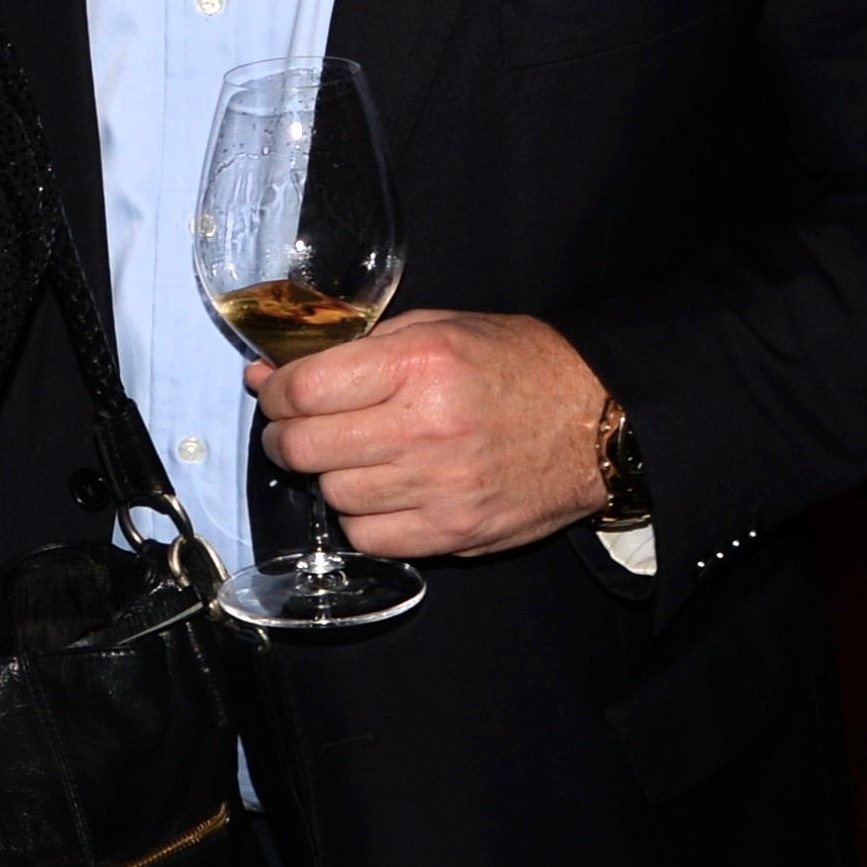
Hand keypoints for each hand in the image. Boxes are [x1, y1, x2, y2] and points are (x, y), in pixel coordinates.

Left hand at [249, 308, 608, 559]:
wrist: (598, 419)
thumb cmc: (514, 365)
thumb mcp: (436, 328)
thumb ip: (351, 351)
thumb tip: (267, 375)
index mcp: (418, 365)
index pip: (303, 391)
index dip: (274, 393)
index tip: (277, 392)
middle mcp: (424, 428)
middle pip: (303, 448)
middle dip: (286, 436)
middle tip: (299, 427)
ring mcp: (440, 487)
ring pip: (331, 495)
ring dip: (331, 476)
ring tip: (359, 455)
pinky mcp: (454, 531)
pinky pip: (367, 538)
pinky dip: (363, 517)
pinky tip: (384, 492)